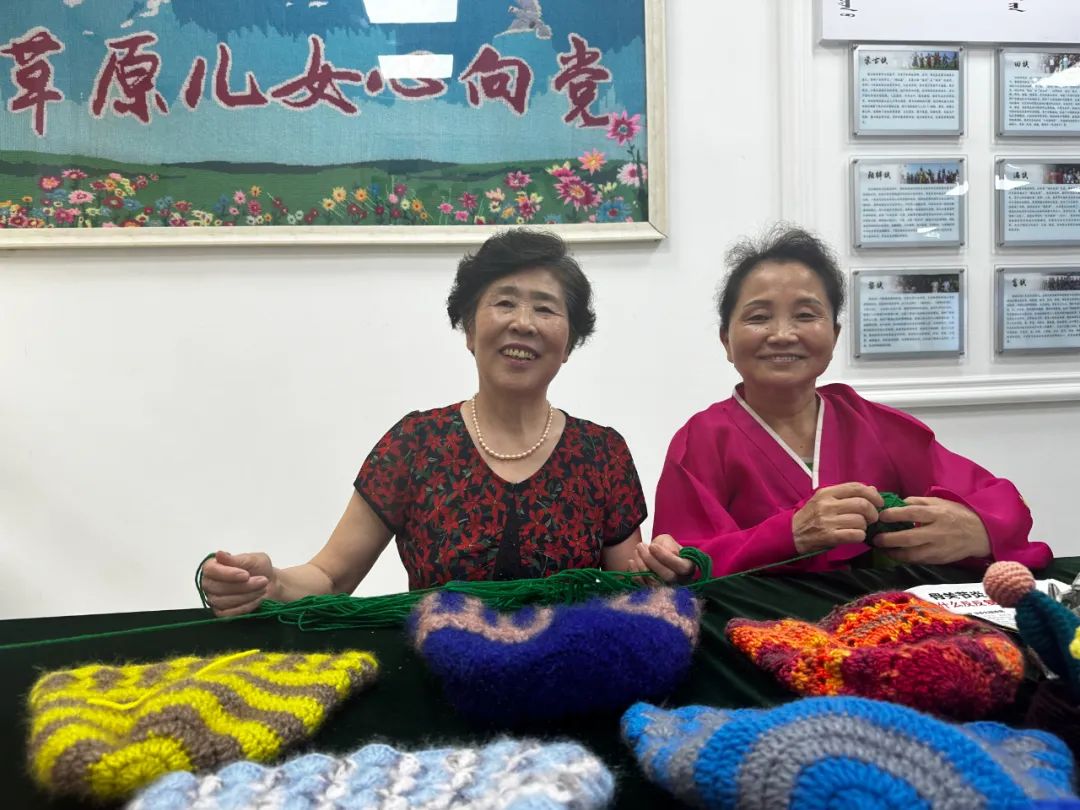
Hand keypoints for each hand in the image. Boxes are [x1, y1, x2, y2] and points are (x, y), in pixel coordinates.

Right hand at [199, 550, 275, 616]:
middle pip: (217, 588)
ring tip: (262, 589)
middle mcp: (209, 583)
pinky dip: (245, 607)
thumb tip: (218, 554)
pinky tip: (257, 599)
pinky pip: (228, 614)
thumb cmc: (260, 568)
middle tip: (262, 581)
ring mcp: (213, 599)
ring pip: (223, 601)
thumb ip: (236, 559)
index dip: (228, 574)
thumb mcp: (252, 559)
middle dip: (243, 586)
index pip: (210, 570)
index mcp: (213, 566)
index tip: (246, 575)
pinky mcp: (221, 612)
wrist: (271, 583)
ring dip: (246, 596)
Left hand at [633, 534, 696, 584]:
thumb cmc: (664, 547)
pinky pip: (644, 586)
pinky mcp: (653, 592)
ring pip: (655, 582)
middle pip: (667, 576)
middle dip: (651, 560)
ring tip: (636, 551)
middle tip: (640, 546)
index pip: (680, 566)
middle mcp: (680, 581)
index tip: (652, 546)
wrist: (655, 556)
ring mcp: (667, 589)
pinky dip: (635, 573)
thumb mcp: (668, 541)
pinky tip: (632, 561)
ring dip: (641, 565)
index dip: (665, 557)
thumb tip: (668, 553)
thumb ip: (668, 545)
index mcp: (688, 567)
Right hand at [792, 482, 883, 553]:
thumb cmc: (811, 516)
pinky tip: (855, 536)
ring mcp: (827, 521)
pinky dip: (860, 536)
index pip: (856, 487)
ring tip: (859, 528)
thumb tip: (872, 489)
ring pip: (860, 520)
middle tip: (872, 519)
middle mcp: (827, 504)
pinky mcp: (829, 536)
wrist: (792, 533)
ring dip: (865, 526)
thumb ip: (847, 494)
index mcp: (826, 492)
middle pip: (862, 504)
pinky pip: (855, 534)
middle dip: (873, 513)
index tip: (879, 502)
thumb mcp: (825, 500)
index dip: (873, 494)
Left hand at [873, 496, 989, 563]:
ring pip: (913, 554)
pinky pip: (919, 561)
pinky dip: (905, 559)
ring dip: (894, 553)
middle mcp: (938, 532)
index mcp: (937, 514)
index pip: (912, 513)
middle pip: (910, 537)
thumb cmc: (956, 515)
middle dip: (890, 539)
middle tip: (876, 538)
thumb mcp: (940, 502)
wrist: (980, 533)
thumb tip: (898, 502)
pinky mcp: (940, 559)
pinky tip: (895, 554)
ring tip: (882, 549)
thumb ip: (919, 501)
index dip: (894, 514)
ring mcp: (939, 548)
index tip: (881, 515)